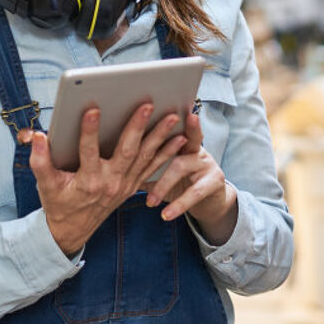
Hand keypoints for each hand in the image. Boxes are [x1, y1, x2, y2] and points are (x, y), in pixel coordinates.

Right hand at [28, 103, 187, 254]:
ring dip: (160, 136)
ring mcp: (124, 185)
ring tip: (172, 116)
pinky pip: (152, 167)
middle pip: (127, 151)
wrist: (73, 230)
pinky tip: (179, 137)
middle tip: (147, 105)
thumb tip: (38, 136)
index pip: (88, 151)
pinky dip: (166, 152)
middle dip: (137, 126)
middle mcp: (110, 183)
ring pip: (145, 157)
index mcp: (87, 181)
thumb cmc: (58, 202)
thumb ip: (40, 160)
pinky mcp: (132, 186)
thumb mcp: (45, 184)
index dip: (89, 130)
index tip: (92, 109)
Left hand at [146, 109, 238, 243]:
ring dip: (163, 185)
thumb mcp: (161, 173)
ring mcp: (206, 163)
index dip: (164, 118)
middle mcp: (195, 148)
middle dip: (170, 138)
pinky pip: (194, 193)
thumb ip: (142, 166)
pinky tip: (166, 215)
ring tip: (150, 201)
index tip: (154, 108)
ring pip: (180, 167)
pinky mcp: (214, 182)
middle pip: (183, 138)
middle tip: (155, 137)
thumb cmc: (180, 183)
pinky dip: (178, 205)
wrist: (210, 203)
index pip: (170, 126)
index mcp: (180, 141)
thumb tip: (109, 162)